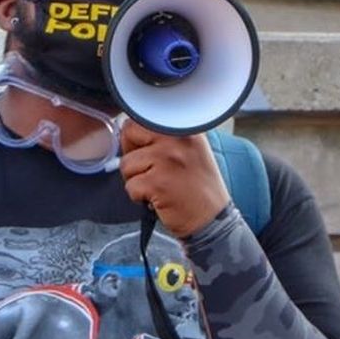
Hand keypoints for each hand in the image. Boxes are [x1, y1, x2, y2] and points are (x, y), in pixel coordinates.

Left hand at [118, 120, 229, 237]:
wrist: (212, 220)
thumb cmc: (198, 187)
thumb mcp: (189, 150)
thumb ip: (163, 137)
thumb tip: (128, 130)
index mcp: (184, 128)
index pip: (141, 119)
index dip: (136, 138)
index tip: (146, 151)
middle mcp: (177, 139)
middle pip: (129, 133)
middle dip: (133, 155)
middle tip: (150, 171)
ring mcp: (167, 160)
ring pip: (126, 164)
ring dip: (137, 180)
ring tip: (159, 186)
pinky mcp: (158, 183)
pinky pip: (131, 186)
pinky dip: (139, 197)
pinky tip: (160, 198)